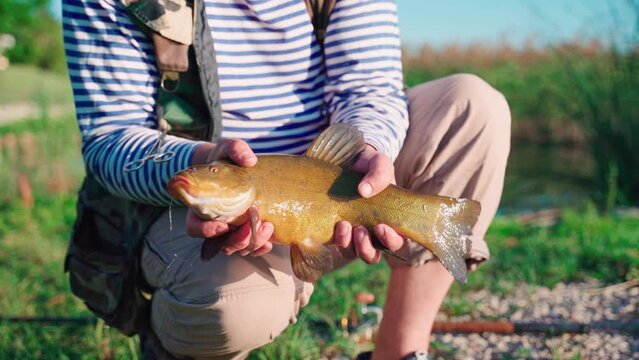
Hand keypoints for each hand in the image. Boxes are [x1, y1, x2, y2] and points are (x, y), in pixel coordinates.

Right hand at [187, 139, 274, 255]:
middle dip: (237, 240)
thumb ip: (236, 150)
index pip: (194, 227)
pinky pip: (251, 246)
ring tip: (267, 227)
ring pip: (236, 247)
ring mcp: (230, 229)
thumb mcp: (229, 148)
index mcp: (200, 206)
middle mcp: (213, 222)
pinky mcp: (247, 230)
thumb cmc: (226, 157)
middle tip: (253, 226)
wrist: (237, 165)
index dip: (205, 231)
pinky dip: (260, 247)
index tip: (222, 226)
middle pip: (219, 242)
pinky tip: (271, 242)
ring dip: (252, 242)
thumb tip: (250, 160)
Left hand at [334, 145, 403, 263]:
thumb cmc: (370, 165)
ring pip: (353, 253)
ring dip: (349, 245)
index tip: (381, 227)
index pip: (396, 241)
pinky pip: (337, 243)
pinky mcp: (336, 229)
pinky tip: (336, 224)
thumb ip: (379, 174)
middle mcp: (372, 232)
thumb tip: (364, 191)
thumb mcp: (379, 163)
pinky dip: (336, 238)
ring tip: (344, 225)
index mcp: (390, 221)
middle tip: (360, 230)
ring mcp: (353, 232)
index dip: (391, 240)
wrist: (347, 160)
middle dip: (367, 248)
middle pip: (373, 255)